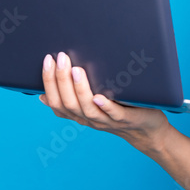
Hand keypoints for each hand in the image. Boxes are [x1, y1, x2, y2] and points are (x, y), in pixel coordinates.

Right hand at [39, 51, 169, 150]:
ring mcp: (108, 120)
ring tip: (76, 70)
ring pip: (88, 109)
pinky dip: (105, 106)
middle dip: (61, 80)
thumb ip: (73, 99)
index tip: (48, 60)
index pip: (56, 102)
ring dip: (80, 89)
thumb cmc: (119, 112)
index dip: (49, 83)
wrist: (147, 131)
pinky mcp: (127, 119)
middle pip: (69, 104)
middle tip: (61, 58)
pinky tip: (99, 97)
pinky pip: (114, 114)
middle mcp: (90, 119)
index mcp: (80, 115)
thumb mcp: (92, 106)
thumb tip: (42, 95)